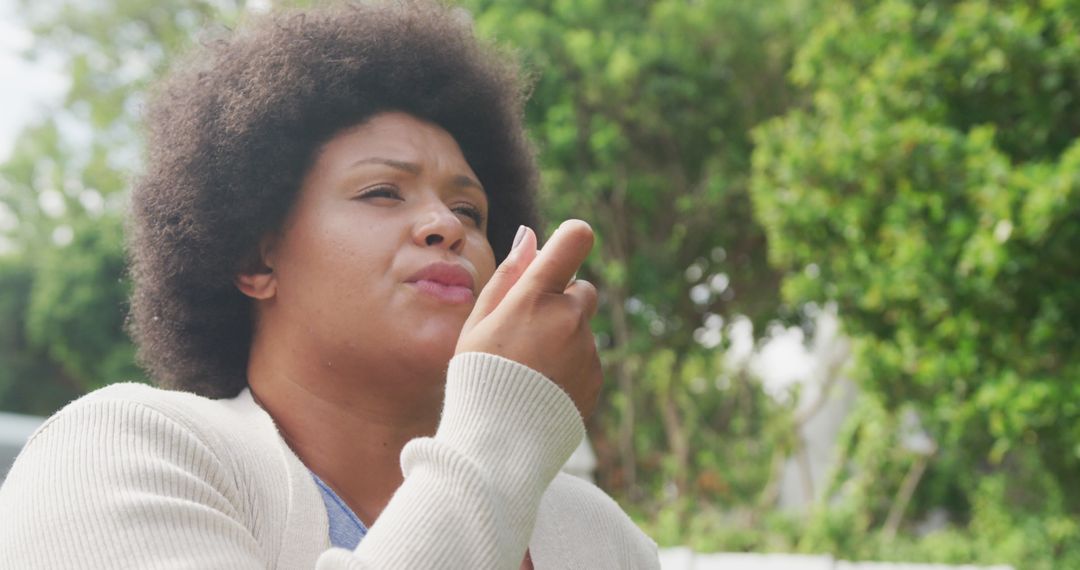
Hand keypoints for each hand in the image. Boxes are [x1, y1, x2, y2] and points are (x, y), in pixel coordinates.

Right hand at [456, 220, 601, 417]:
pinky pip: (587, 358)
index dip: (570, 239)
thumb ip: (508, 276)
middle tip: (527, 332)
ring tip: (530, 370)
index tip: (560, 252)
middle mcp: (569, 318)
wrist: (498, 442)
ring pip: (582, 329)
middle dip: (561, 302)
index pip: (575, 239)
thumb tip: (530, 236)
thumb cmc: (478, 374)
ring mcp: (587, 349)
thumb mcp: (480, 322)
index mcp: (536, 296)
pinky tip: (542, 387)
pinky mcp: (596, 377)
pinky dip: (570, 366)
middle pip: (582, 288)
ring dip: (563, 337)